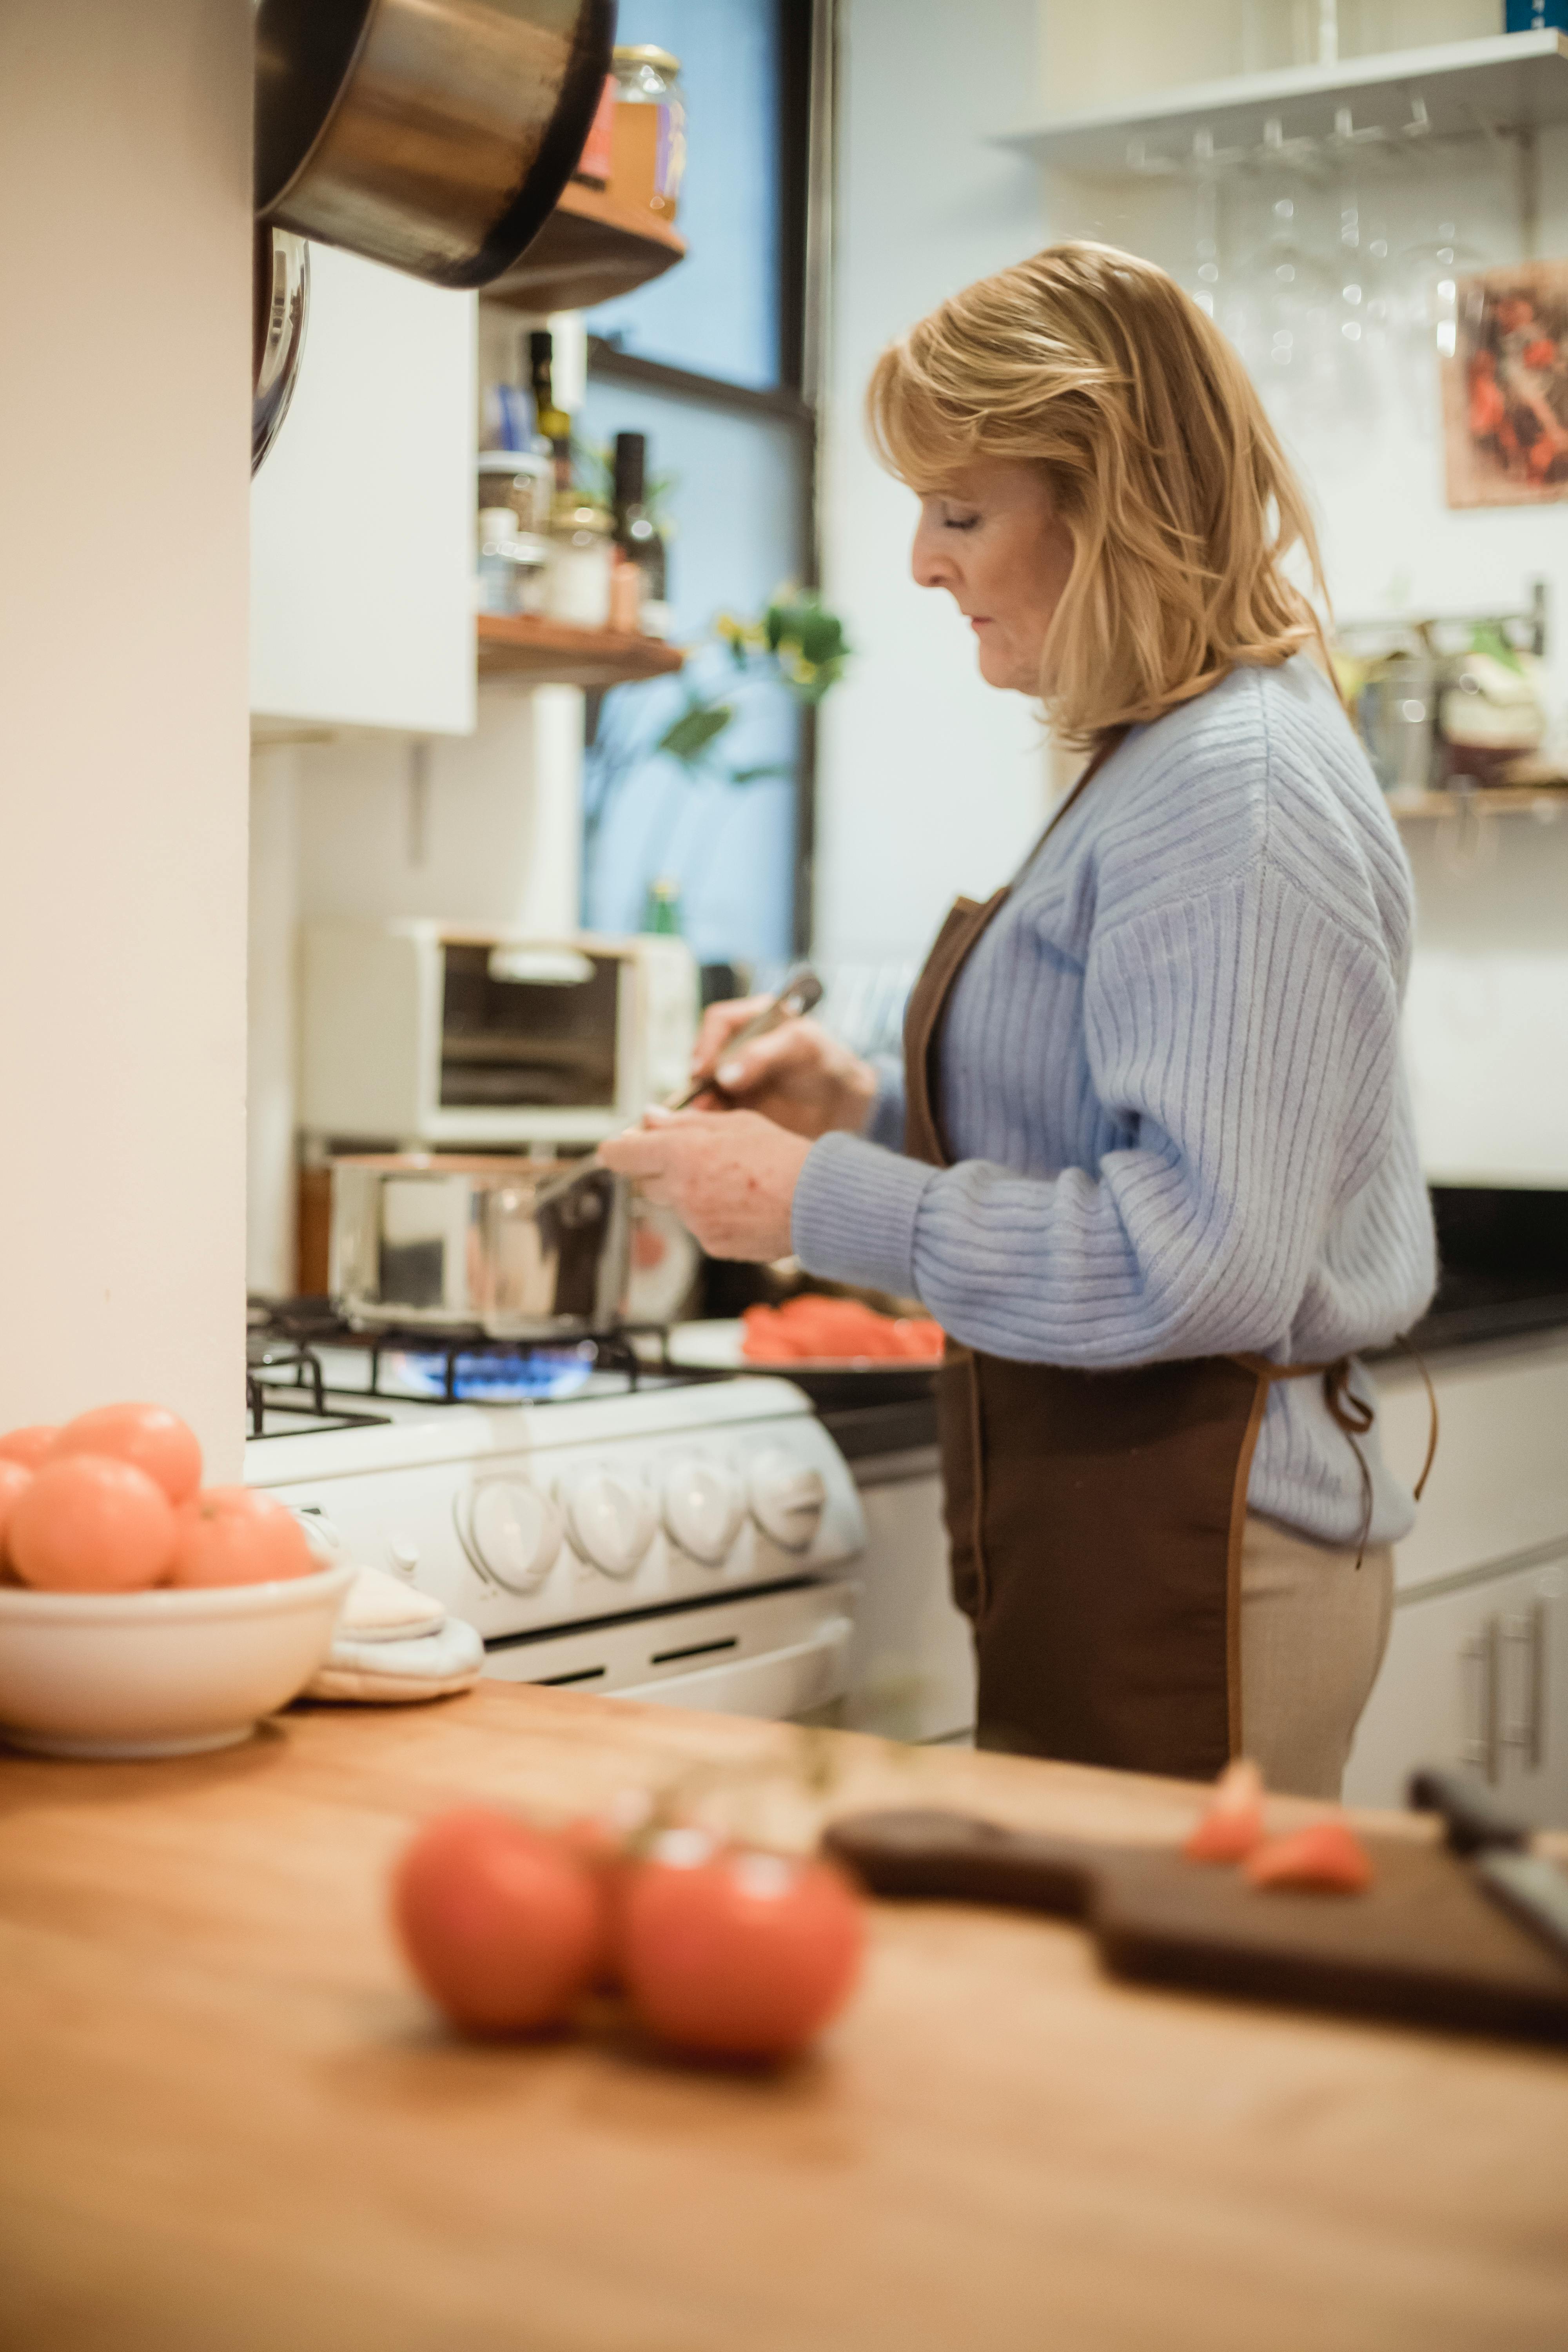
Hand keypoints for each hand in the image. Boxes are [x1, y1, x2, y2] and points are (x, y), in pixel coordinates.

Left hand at [599, 1108, 810, 1261]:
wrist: (817, 1202)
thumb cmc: (781, 1155)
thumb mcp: (735, 1123)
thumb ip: (684, 1122)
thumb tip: (647, 1119)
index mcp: (683, 1152)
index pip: (621, 1154)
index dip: (617, 1149)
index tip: (619, 1147)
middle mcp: (682, 1190)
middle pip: (644, 1181)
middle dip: (659, 1169)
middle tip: (694, 1157)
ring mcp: (695, 1222)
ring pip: (674, 1204)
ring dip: (689, 1192)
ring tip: (732, 1180)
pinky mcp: (711, 1245)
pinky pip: (698, 1226)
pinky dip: (712, 1215)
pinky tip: (742, 1203)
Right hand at [688, 995, 877, 1139]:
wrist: (846, 1108)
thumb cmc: (829, 1065)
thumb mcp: (802, 1047)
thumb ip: (762, 1055)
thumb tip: (723, 1075)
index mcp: (756, 1018)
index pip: (719, 1021)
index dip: (707, 1042)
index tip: (704, 1070)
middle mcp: (740, 1044)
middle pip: (705, 1054)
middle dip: (701, 1077)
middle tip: (702, 1100)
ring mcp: (737, 1075)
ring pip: (705, 1084)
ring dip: (701, 1100)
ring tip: (705, 1117)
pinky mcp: (738, 1104)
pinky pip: (713, 1108)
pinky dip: (709, 1117)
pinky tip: (712, 1127)